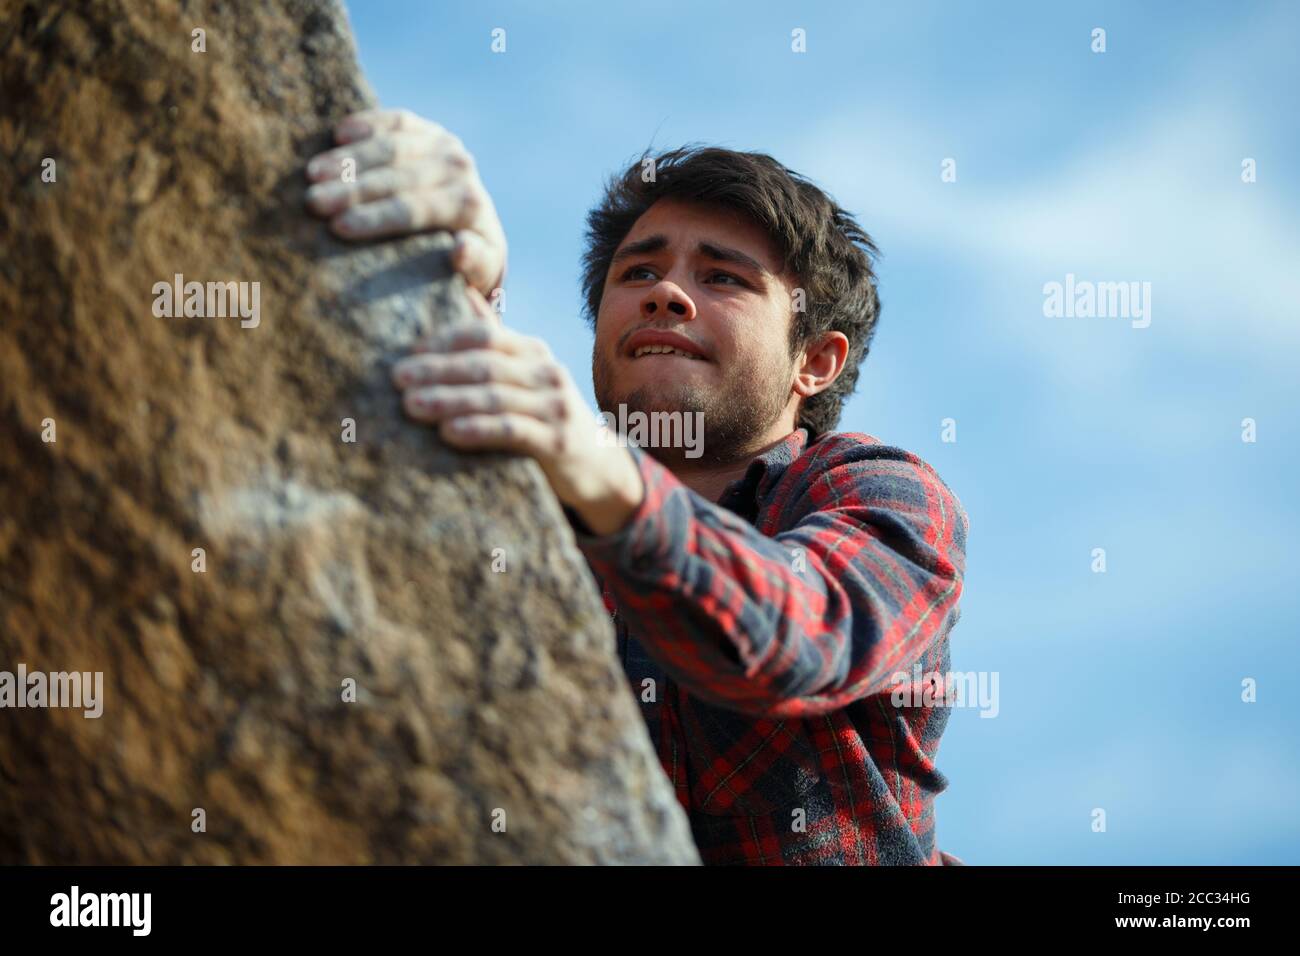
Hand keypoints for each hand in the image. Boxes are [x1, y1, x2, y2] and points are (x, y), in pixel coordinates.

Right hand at [304, 108, 506, 295]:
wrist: (477, 227)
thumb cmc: (469, 260)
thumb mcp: (480, 271)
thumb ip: (475, 263)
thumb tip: (461, 249)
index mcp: (468, 205)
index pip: (414, 209)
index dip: (375, 217)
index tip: (337, 227)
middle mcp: (460, 169)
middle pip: (398, 177)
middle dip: (352, 190)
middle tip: (312, 202)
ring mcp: (444, 145)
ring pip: (393, 147)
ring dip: (349, 159)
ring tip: (312, 174)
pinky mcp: (428, 129)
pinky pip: (396, 121)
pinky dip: (366, 124)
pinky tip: (336, 134)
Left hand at [391, 290, 644, 534]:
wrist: (597, 465)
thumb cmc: (547, 417)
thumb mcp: (526, 376)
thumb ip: (496, 340)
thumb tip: (464, 292)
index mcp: (534, 352)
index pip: (486, 335)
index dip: (446, 340)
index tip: (410, 352)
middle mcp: (548, 373)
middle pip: (485, 365)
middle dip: (437, 370)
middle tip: (397, 378)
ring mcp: (555, 407)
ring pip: (494, 397)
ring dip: (449, 400)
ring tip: (412, 405)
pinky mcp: (557, 442)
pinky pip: (512, 431)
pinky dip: (479, 429)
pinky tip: (449, 432)